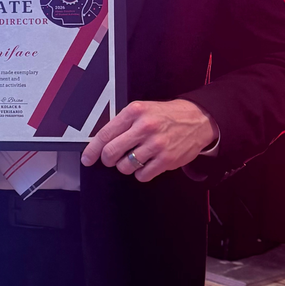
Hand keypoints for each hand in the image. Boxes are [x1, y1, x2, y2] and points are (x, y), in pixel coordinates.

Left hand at [80, 99, 218, 181]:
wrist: (197, 120)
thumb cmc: (166, 115)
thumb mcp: (142, 110)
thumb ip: (122, 123)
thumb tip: (101, 141)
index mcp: (134, 112)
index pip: (105, 134)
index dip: (92, 149)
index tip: (87, 158)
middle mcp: (144, 127)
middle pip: (112, 152)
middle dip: (107, 159)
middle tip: (111, 159)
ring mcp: (156, 144)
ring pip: (125, 166)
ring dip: (125, 166)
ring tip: (133, 158)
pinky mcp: (167, 159)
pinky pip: (142, 175)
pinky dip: (140, 173)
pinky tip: (145, 164)